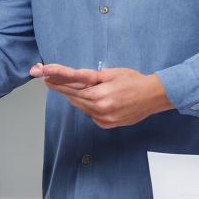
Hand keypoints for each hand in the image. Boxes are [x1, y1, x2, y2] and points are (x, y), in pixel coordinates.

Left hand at [30, 63, 172, 128]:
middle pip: (73, 98)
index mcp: (99, 94)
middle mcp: (99, 108)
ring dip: (73, 97)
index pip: (71, 87)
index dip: (57, 82)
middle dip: (61, 88)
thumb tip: (70, 78)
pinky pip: (89, 114)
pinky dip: (86, 106)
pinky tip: (87, 99)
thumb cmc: (133, 81)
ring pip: (80, 107)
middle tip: (48, 80)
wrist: (153, 96)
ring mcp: (103, 118)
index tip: (45, 77)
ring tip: (65, 87)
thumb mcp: (110, 73)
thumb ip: (88, 77)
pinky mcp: (107, 124)